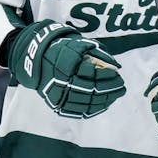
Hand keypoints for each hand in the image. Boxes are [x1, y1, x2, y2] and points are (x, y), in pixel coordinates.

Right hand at [8, 20, 125, 117]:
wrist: (35, 61)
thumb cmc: (61, 50)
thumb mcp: (78, 45)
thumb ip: (98, 53)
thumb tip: (117, 66)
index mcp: (67, 66)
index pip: (93, 74)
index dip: (108, 76)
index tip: (118, 75)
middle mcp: (62, 82)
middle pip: (92, 90)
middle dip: (110, 90)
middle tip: (122, 87)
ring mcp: (59, 96)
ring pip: (87, 103)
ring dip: (105, 100)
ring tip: (116, 95)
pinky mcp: (58, 105)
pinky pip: (79, 112)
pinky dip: (94, 109)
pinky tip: (104, 103)